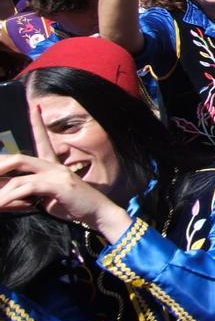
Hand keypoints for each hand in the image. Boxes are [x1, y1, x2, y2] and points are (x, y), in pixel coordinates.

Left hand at [0, 107, 131, 241]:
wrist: (99, 213)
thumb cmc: (74, 207)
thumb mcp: (45, 202)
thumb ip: (24, 198)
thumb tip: (0, 199)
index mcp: (53, 166)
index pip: (43, 140)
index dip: (37, 123)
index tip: (35, 106)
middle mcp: (54, 166)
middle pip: (19, 158)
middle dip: (0, 165)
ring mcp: (57, 174)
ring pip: (19, 177)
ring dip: (1, 192)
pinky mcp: (58, 185)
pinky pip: (27, 188)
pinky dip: (9, 198)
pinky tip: (1, 204)